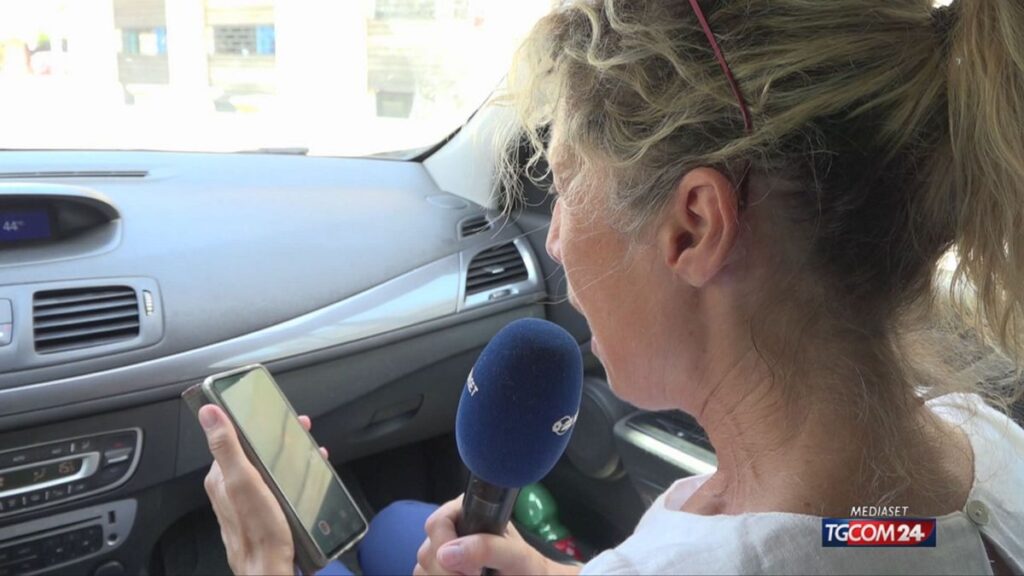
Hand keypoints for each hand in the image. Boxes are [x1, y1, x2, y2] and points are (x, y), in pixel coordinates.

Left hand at [199, 405, 328, 575]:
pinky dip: (289, 477)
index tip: (277, 415)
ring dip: (287, 458)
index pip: (234, 439)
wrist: (270, 570)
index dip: (255, 425)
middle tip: (301, 432)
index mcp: (221, 478)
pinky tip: (305, 479)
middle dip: (277, 440)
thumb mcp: (243, 481)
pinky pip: (274, 487)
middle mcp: (229, 490)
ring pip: (266, 470)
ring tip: (309, 452)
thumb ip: (226, 446)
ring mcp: (245, 503)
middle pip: (253, 454)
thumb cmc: (260, 531)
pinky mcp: (260, 514)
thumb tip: (208, 414)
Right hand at [414, 496, 575, 575]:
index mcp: (465, 511)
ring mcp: (440, 552)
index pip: (437, 523)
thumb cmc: (526, 566)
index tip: (472, 569)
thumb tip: (446, 553)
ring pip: (422, 570)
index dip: (448, 547)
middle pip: (426, 551)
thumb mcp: (516, 556)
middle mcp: (448, 529)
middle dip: (449, 572)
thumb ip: (487, 548)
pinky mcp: (438, 571)